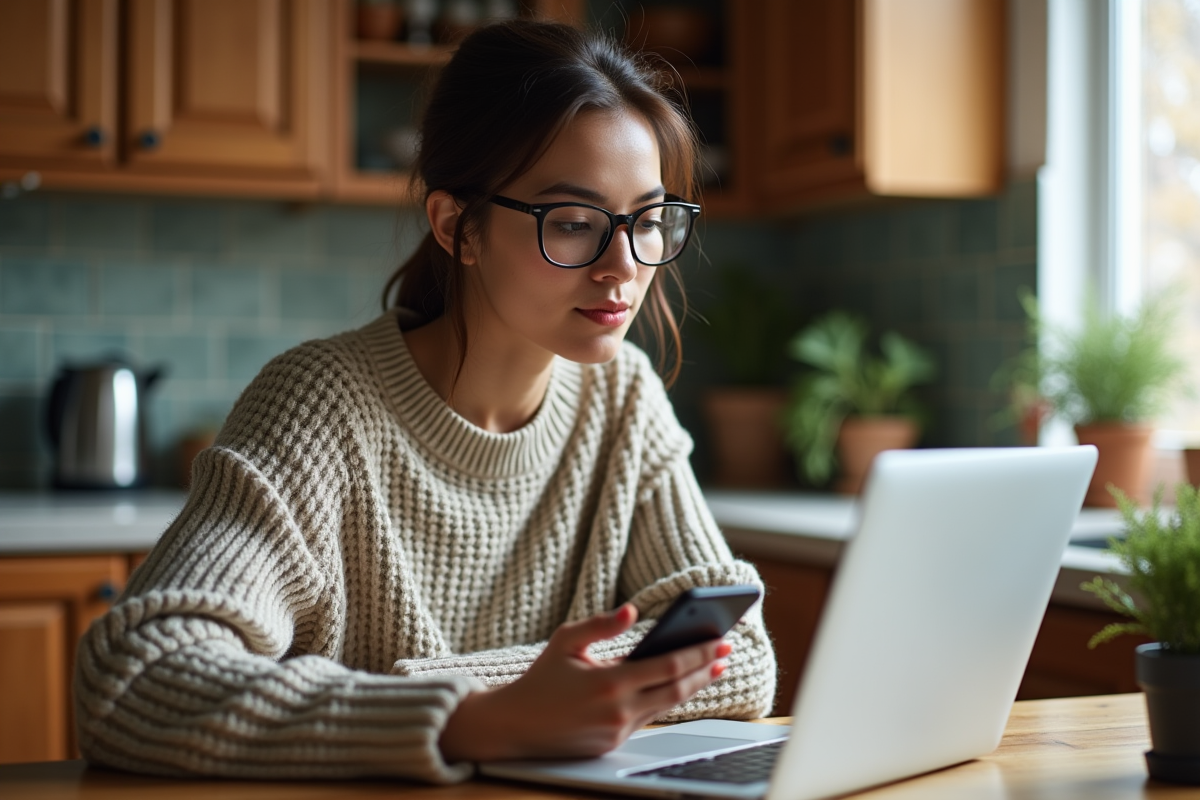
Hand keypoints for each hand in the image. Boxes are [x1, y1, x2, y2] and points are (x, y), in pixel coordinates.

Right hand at [438, 603, 730, 761]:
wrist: (514, 725)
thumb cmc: (541, 678)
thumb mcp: (566, 642)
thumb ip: (601, 625)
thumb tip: (633, 611)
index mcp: (609, 683)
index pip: (668, 666)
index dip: (699, 653)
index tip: (720, 640)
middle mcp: (618, 711)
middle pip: (677, 689)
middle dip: (705, 669)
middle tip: (726, 651)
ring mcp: (617, 731)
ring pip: (665, 705)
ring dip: (691, 686)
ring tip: (710, 667)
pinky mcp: (613, 744)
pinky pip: (646, 718)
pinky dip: (665, 699)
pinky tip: (678, 684)